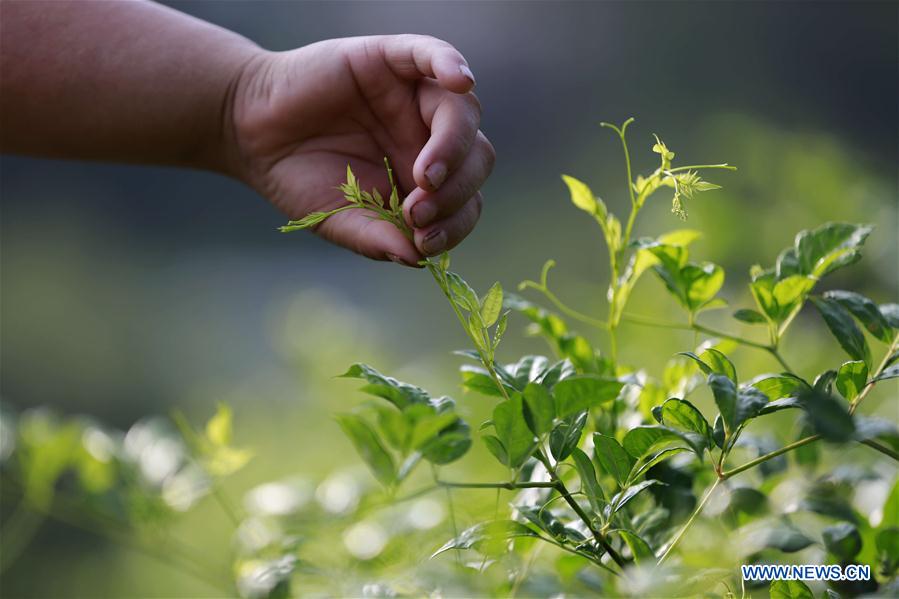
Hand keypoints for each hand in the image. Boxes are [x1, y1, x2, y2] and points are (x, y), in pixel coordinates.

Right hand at [229, 35, 494, 265]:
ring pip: (463, 111)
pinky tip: (459, 81)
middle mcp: (428, 135)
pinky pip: (431, 53)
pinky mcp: (389, 59)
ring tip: (424, 177)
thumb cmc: (299, 179)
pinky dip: (450, 63)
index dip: (457, 222)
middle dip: (456, 191)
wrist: (250, 135)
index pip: (468, 199)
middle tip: (415, 212)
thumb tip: (418, 259)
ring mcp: (412, 95)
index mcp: (426, 178)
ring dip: (453, 147)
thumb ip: (377, 239)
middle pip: (477, 156)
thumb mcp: (339, 221)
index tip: (424, 240)